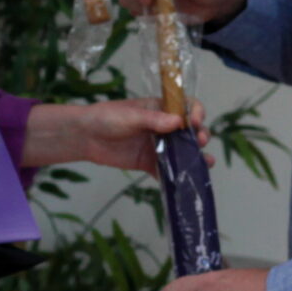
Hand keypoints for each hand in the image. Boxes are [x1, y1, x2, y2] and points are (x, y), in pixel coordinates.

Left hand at [23, 97, 208, 173]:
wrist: (85, 136)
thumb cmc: (107, 117)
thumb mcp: (131, 115)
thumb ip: (153, 120)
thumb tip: (178, 122)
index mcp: (161, 109)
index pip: (186, 107)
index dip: (196, 113)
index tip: (195, 122)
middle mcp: (164, 127)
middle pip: (189, 132)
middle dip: (200, 136)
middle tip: (200, 142)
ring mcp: (157, 146)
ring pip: (182, 152)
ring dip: (195, 158)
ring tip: (206, 163)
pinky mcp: (149, 163)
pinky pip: (166, 171)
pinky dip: (175, 177)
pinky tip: (184, 182)